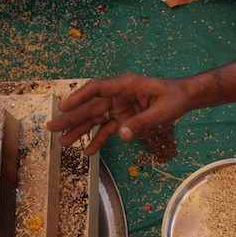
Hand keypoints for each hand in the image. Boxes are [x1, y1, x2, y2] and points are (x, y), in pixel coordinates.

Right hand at [46, 73, 186, 154]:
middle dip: (71, 117)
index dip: (79, 97)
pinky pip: (107, 130)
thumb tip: (122, 135)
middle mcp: (118, 95)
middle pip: (90, 106)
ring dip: (79, 131)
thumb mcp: (162, 110)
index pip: (97, 88)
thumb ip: (141, 122)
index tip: (64, 106)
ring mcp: (119, 107)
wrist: (184, 98)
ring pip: (95, 119)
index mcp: (125, 85)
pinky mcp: (124, 118)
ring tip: (63, 142)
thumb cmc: (174, 98)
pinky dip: (98, 140)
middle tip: (51, 127)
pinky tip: (87, 151)